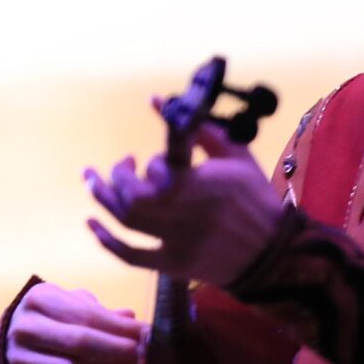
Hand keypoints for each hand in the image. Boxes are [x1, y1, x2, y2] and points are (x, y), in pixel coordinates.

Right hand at [4, 283, 143, 363]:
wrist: (16, 343)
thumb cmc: (56, 320)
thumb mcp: (75, 307)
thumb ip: (104, 314)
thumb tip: (132, 318)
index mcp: (38, 300)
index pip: (87, 316)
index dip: (122, 328)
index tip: (148, 334)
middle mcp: (23, 329)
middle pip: (80, 343)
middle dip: (119, 351)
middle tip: (145, 356)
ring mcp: (18, 360)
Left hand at [85, 117, 286, 287]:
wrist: (272, 252)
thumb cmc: (254, 197)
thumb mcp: (236, 156)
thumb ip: (198, 129)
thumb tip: (157, 100)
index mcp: (202, 185)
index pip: (158, 169)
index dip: (147, 164)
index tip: (144, 158)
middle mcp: (185, 214)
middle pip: (133, 196)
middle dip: (117, 177)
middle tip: (121, 165)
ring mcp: (177, 242)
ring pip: (127, 221)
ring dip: (103, 198)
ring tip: (93, 181)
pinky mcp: (172, 264)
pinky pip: (129, 255)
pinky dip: (105, 238)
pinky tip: (91, 221)